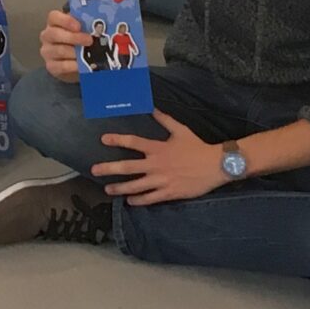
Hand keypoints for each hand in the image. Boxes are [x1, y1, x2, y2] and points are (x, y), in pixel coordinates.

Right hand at [39, 6, 85, 82]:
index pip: (54, 17)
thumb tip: (98, 24)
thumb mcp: (82, 30)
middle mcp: (47, 36)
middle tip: (89, 40)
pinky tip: (82, 64)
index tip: (79, 26)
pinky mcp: (51, 66)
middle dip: (74, 37)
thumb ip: (86, 25)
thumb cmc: (78, 41)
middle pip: (55, 34)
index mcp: (54, 23)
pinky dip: (73, 66)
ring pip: (59, 50)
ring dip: (75, 52)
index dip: (66, 21)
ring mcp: (47, 51)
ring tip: (87, 54)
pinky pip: (61, 66)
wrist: (74, 61)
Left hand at [93, 111, 225, 205]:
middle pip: (128, 167)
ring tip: (108, 189)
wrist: (215, 165)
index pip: (133, 142)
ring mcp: (162, 180)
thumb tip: (152, 107)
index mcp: (158, 148)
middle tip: (94, 170)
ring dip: (120, 188)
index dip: (117, 140)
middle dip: (109, 168)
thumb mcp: (181, 130)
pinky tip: (130, 202)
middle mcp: (156, 165)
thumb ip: (165, 119)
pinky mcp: (169, 193)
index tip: (103, 139)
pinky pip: (150, 198)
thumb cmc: (197, 147)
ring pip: (136, 186)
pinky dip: (139, 200)